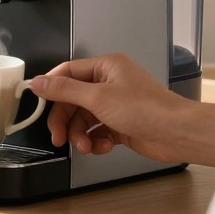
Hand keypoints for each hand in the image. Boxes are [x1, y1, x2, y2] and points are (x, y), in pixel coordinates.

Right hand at [28, 54, 198, 164]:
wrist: (177, 134)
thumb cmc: (145, 109)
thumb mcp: (97, 97)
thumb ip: (64, 90)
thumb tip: (38, 82)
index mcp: (105, 67)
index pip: (68, 72)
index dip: (52, 88)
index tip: (37, 103)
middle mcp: (110, 83)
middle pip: (73, 99)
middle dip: (66, 120)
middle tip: (59, 137)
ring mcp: (116, 104)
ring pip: (85, 118)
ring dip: (81, 135)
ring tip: (86, 147)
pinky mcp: (122, 124)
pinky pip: (98, 131)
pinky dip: (97, 140)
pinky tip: (103, 146)